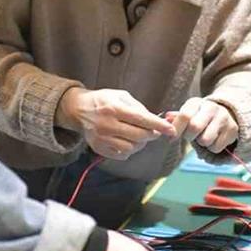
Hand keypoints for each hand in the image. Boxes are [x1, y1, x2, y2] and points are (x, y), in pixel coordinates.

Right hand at [56, 88, 175, 160]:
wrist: (78, 109)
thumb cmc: (103, 100)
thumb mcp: (121, 95)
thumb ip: (138, 107)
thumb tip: (156, 120)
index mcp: (114, 108)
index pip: (142, 119)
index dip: (159, 125)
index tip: (171, 129)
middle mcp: (107, 124)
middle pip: (139, 136)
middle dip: (151, 134)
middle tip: (154, 131)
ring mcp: (102, 138)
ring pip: (132, 148)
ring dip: (141, 143)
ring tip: (138, 135)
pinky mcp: (99, 148)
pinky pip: (122, 155)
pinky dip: (129, 150)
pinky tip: (127, 141)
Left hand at [166, 98, 238, 154]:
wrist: (227, 114)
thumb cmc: (201, 116)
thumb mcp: (189, 113)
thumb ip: (177, 117)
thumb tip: (166, 119)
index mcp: (196, 102)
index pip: (185, 115)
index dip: (177, 129)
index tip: (172, 137)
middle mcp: (211, 107)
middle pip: (194, 127)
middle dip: (189, 137)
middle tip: (191, 137)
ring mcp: (223, 118)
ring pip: (205, 139)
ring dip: (202, 144)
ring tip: (203, 137)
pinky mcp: (232, 129)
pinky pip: (216, 147)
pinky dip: (212, 148)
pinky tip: (214, 139)